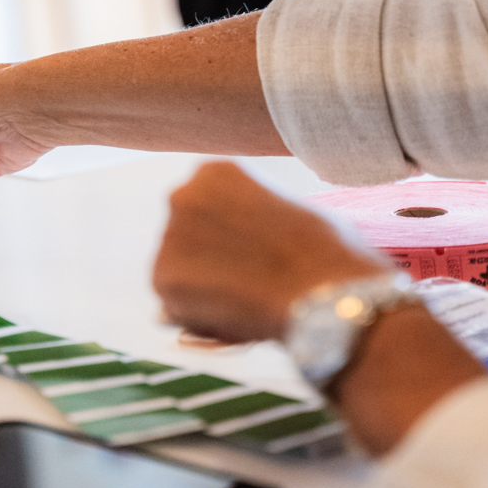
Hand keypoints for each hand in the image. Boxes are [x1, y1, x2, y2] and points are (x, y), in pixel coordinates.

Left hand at [152, 161, 387, 342]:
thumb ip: (255, 220)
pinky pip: (173, 303)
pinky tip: (233, 315)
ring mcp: (168, 236)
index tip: (248, 253)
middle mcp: (183, 195)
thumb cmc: (326, 251)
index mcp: (215, 172)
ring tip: (244, 301)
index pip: (206, 204)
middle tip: (241, 281)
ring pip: (177, 270)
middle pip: (185, 233)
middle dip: (206, 257)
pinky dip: (197, 315)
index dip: (227, 234)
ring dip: (201, 288)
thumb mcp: (287, 208)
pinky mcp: (161, 279)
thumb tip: (246, 246)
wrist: (324, 289)